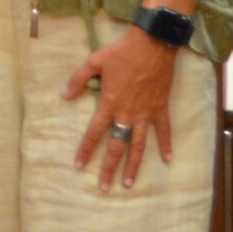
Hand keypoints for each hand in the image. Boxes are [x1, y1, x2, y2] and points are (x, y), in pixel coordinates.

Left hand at [65, 28, 178, 191]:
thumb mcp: (94, 61)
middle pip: (116, 146)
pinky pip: (164, 131)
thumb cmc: (122, 52)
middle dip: (109, 168)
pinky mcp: (160, 108)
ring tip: (129, 184)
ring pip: (138, 146)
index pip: (94, 132)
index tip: (79, 166)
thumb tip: (64, 96)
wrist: (153, 44)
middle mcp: (126, 114)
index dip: (86, 150)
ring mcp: (145, 113)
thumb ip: (78, 79)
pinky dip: (166, 145)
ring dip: (134, 166)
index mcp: (109, 103)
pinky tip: (168, 160)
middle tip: (104, 188)